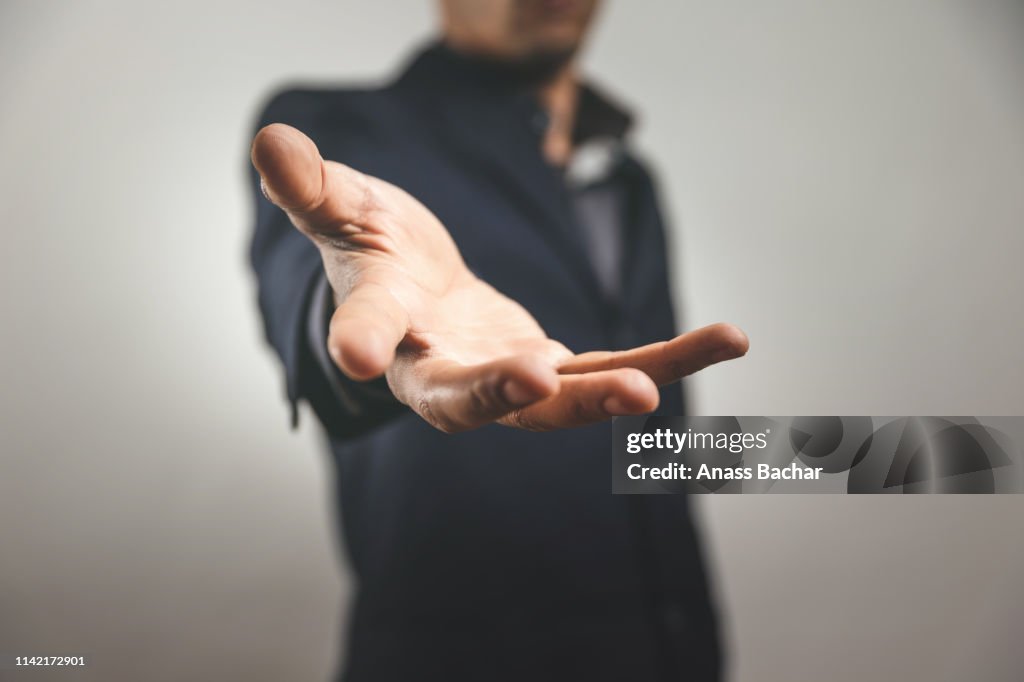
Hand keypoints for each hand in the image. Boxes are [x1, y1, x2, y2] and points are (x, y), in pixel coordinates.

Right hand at [251, 123, 747, 432]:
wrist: (415, 294)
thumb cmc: (374, 251)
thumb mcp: (343, 209)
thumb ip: (313, 186)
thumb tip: (267, 140)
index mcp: (382, 325)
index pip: (367, 331)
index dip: (357, 340)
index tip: (352, 355)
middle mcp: (440, 369)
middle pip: (466, 398)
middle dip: (502, 393)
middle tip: (542, 380)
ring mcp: (501, 376)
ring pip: (554, 400)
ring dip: (608, 391)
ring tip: (660, 386)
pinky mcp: (552, 369)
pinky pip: (611, 367)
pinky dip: (665, 360)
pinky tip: (729, 339)